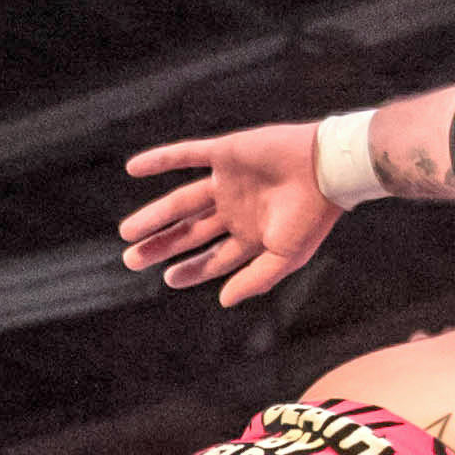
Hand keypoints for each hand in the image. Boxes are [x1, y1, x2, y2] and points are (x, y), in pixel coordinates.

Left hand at [120, 121, 341, 304]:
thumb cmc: (312, 215)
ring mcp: (229, 181)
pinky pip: (187, 155)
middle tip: (130, 260)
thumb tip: (222, 301)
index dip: (190, 270)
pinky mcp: (226, 153)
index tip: (166, 278)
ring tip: (127, 233)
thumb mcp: (284, 257)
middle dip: (161, 247)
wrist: (327, 168)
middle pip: (190, 233)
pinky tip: (133, 168)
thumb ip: (254, 281)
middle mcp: (236, 210)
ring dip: (154, 216)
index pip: (212, 258)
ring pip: (182, 202)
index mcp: (251, 235)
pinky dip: (160, 160)